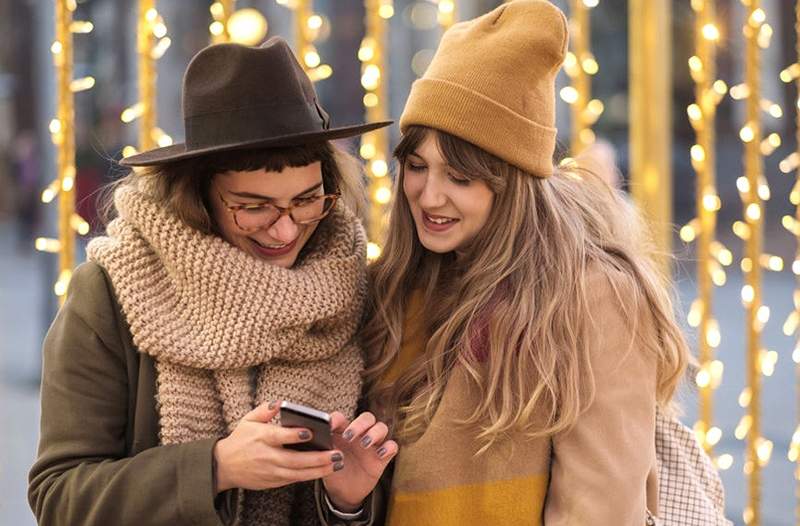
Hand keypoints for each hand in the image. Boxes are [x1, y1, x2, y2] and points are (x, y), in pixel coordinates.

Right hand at [213, 401, 344, 492]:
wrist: (224, 466)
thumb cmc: (240, 440)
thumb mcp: (248, 420)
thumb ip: (264, 410)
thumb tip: (280, 402)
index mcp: (261, 437)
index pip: (278, 436)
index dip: (293, 435)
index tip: (309, 432)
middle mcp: (267, 456)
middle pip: (295, 459)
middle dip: (317, 458)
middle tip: (337, 453)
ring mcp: (271, 471)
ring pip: (298, 473)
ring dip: (319, 469)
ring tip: (337, 463)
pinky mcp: (274, 481)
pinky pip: (295, 480)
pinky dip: (311, 476)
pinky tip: (326, 470)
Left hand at [322, 411, 398, 511]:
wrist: (342, 492)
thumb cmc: (333, 470)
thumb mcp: (324, 461)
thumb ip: (322, 450)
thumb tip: (316, 441)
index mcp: (343, 431)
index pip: (342, 417)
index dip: (336, 419)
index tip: (329, 425)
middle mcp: (360, 434)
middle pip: (367, 418)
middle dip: (359, 424)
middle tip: (349, 436)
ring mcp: (372, 445)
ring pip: (381, 427)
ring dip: (374, 433)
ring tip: (364, 444)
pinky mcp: (382, 458)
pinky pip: (392, 446)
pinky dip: (388, 447)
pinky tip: (380, 454)